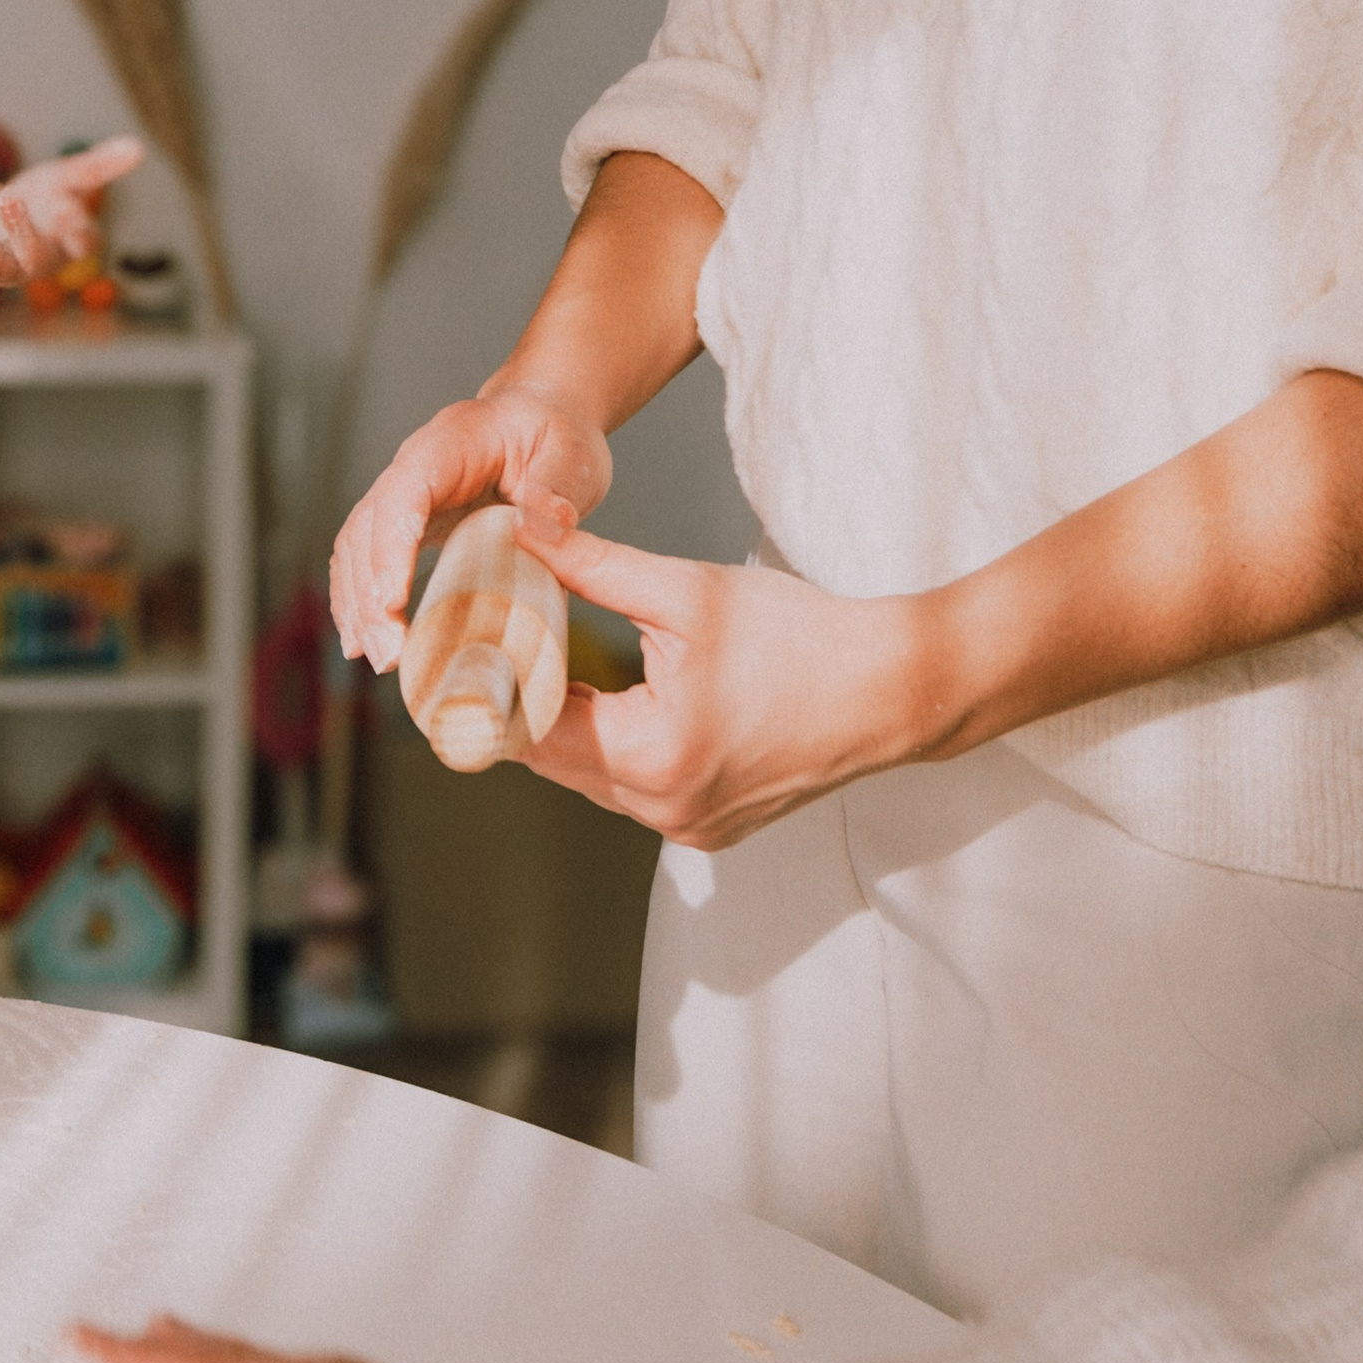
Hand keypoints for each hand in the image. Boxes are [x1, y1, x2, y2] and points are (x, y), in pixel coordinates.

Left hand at [0, 137, 142, 286]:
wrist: (4, 219)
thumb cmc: (45, 199)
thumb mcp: (69, 178)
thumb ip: (100, 166)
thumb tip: (139, 148)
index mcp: (68, 242)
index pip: (81, 243)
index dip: (79, 234)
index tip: (72, 217)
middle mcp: (35, 263)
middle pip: (31, 258)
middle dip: (20, 233)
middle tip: (11, 199)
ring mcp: (0, 269)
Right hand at [331, 390, 613, 671]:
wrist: (541, 419)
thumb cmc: (555, 435)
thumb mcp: (572, 454)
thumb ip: (557, 490)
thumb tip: (535, 532)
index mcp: (450, 443)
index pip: (405, 491)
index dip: (391, 546)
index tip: (392, 601)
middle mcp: (413, 467)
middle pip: (369, 527)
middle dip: (369, 593)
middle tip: (389, 653)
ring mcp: (403, 495)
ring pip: (356, 547)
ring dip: (358, 604)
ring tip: (379, 658)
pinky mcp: (406, 524)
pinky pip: (365, 560)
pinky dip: (358, 601)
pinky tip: (362, 642)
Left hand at [515, 495, 927, 847]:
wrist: (893, 688)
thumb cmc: (800, 636)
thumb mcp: (686, 591)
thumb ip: (593, 567)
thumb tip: (524, 534)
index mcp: (650, 756)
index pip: (530, 732)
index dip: (495, 688)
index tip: (469, 651)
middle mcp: (663, 810)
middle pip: (556, 760)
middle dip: (530, 704)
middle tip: (502, 648)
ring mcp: (690, 828)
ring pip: (593, 779)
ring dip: (575, 729)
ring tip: (557, 668)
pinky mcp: (712, 828)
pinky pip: (637, 792)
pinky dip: (621, 750)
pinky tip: (625, 702)